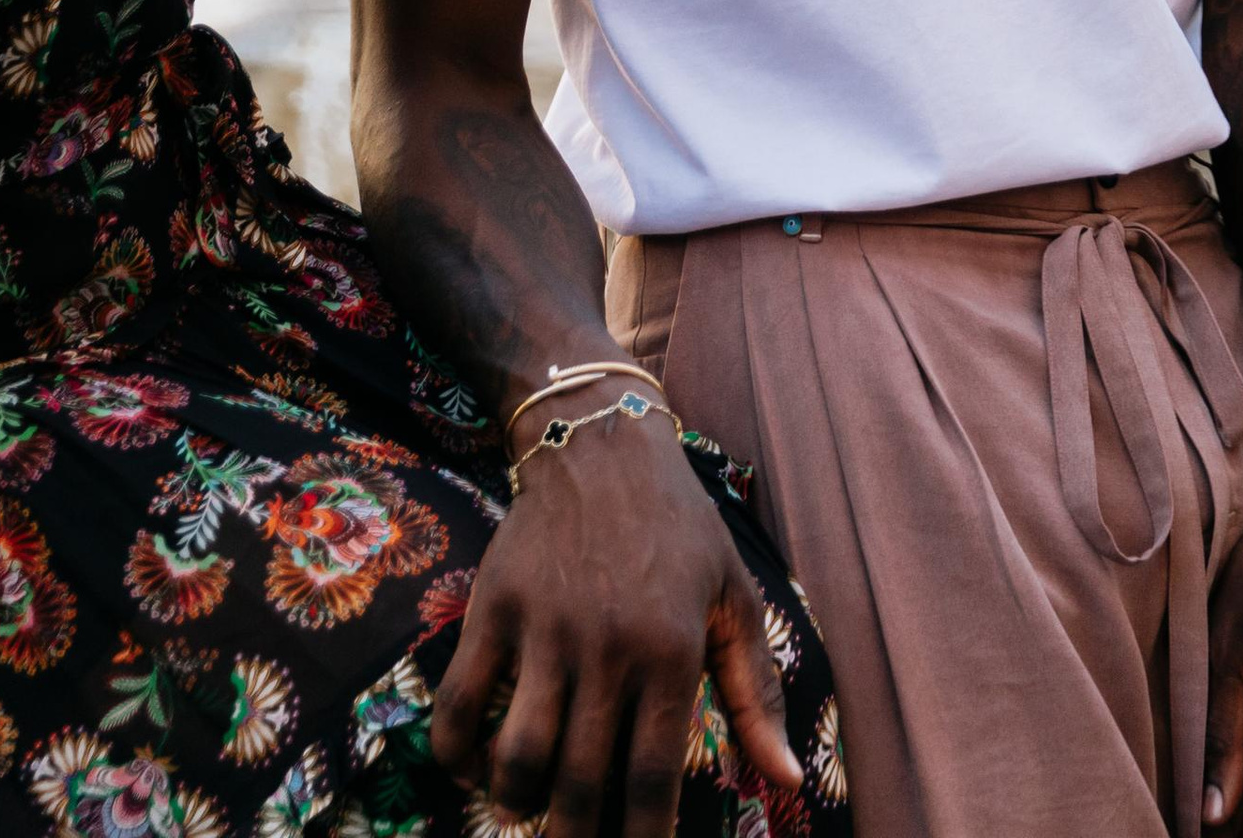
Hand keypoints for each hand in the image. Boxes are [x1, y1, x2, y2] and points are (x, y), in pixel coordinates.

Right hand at [430, 407, 800, 837]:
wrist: (600, 441)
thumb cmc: (678, 526)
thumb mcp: (733, 597)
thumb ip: (757, 693)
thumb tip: (786, 781)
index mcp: (671, 652)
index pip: (651, 782)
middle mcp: (607, 647)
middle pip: (580, 785)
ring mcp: (543, 629)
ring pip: (518, 756)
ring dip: (516, 803)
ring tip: (526, 811)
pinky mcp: (493, 608)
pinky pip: (460, 702)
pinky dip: (456, 753)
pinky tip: (474, 769)